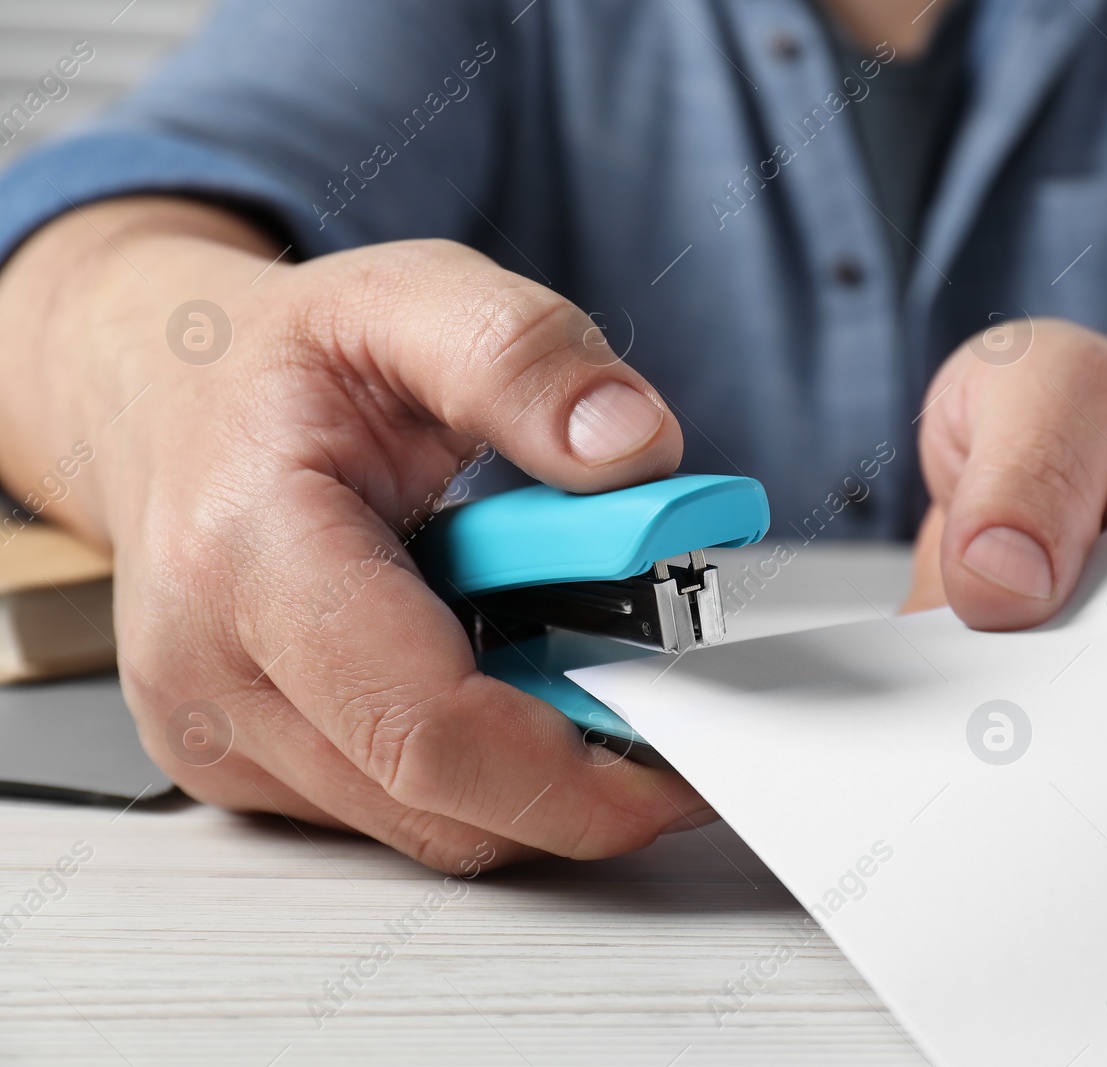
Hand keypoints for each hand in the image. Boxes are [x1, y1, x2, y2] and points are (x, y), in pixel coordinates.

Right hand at [0, 198, 710, 871]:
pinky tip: (488, 672)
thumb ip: (523, 356)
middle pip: (442, 806)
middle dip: (579, 777)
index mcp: (247, 556)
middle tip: (658, 700)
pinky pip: (397, 815)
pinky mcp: (243, 772)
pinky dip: (477, 769)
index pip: (427, 727)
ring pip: (430, 828)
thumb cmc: (277, 362)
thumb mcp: (411, 299)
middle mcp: (209, 675)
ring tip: (558, 647)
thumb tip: (630, 445)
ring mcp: (217, 739)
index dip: (575, 771)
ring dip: (531, 769)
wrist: (164, 397)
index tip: (680, 757)